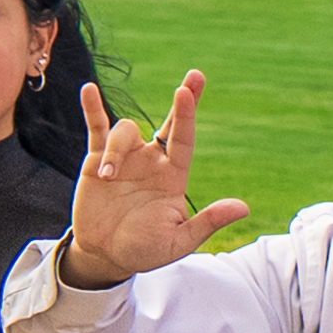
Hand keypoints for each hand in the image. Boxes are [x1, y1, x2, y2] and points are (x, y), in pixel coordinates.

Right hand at [62, 73, 250, 289]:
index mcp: (173, 176)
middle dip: (183, 101)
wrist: (107, 255)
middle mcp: (153, 162)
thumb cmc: (146, 250)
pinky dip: (92, 109)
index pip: (183, 139)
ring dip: (114, 150)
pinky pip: (95, 129)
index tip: (188, 90)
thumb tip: (243, 208)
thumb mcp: (179, 241)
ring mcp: (125, 159)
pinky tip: (89, 90)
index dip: (186, 115)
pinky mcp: (96, 161)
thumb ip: (207, 222)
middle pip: (169, 122)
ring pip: (124, 132)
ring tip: (107, 177)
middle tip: (195, 77)